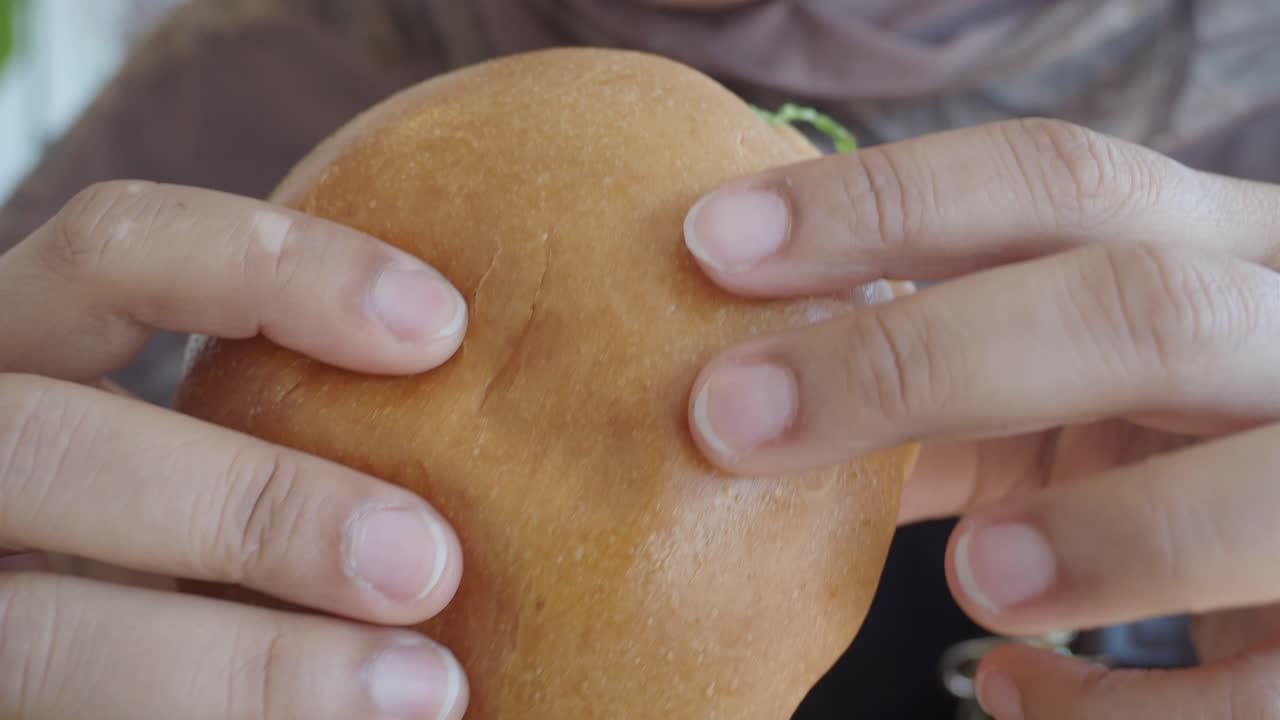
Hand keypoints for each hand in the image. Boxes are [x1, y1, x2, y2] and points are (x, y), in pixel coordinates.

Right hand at [0, 182, 470, 719]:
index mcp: (23, 355)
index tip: (440, 326)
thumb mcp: (181, 451)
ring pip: (52, 631)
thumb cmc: (164, 534)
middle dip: (255, 503)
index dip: (272, 268)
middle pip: (54, 441)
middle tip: (428, 564)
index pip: (113, 252)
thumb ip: (274, 414)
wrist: (71, 666)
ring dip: (253, 669)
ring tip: (422, 692)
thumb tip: (477, 386)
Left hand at [682, 118, 1279, 718]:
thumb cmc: (1169, 437)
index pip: (1056, 182)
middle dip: (916, 360)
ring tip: (977, 576)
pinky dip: (1130, 709)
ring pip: (1256, 495)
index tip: (714, 239)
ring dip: (1096, 539)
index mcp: (1214, 250)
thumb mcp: (1075, 384)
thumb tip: (751, 397)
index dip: (880, 201)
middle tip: (732, 416)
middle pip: (1136, 308)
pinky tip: (1018, 694)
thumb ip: (946, 388)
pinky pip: (1260, 690)